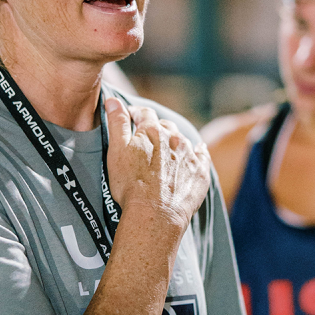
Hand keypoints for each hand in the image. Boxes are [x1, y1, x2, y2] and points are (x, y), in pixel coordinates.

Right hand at [104, 97, 210, 230]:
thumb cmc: (130, 184)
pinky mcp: (200, 172)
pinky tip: (198, 150)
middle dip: (155, 128)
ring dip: (174, 141)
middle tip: (147, 137)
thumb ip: (116, 123)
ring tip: (167, 149)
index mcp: (152, 130)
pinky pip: (202, 156)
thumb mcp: (117, 151)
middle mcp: (174, 138)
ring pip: (182, 139)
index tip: (130, 116)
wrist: (156, 215)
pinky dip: (198, 152)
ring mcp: (189, 155)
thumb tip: (112, 99)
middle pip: (165, 125)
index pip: (144, 113)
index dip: (135, 113)